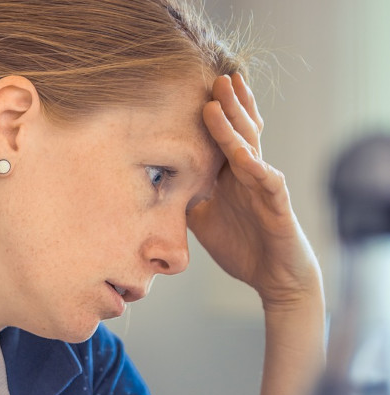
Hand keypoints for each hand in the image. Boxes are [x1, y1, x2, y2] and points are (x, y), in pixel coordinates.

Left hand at [188, 73, 321, 308]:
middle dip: (227, 104)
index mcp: (232, 175)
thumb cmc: (241, 245)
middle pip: (239, 132)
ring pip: (250, 149)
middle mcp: (249, 175)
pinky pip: (268, 183)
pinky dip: (256, 168)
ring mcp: (264, 188)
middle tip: (215, 76)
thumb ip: (186, 198)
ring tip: (221, 100)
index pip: (224, 136)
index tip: (199, 87)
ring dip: (235, 125)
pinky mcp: (278, 207)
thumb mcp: (202, 219)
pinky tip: (243, 154)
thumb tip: (155, 185)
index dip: (216, 113)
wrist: (274, 278)